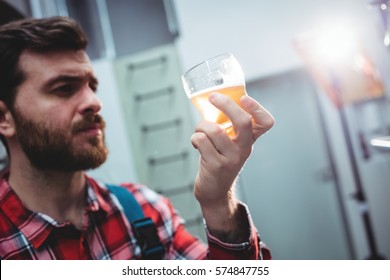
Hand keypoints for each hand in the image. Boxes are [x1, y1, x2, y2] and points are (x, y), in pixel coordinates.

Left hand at [191, 92, 273, 236]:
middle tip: (213, 97)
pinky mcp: (216, 165)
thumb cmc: (219, 159)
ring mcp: (231, 158)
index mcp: (249, 139)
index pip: (266, 123)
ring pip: (214, 129)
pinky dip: (194, 137)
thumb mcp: (230, 143)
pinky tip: (195, 143)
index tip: (244, 98)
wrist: (214, 191)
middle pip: (243, 121)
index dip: (257, 108)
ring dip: (200, 125)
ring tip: (198, 131)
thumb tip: (213, 98)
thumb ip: (227, 125)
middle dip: (226, 104)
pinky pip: (201, 140)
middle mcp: (244, 148)